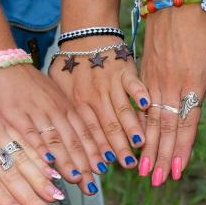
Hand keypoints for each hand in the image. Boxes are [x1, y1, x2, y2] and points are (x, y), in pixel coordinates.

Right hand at [0, 63, 99, 194]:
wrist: (6, 63)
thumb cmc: (32, 86)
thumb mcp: (56, 98)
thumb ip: (68, 119)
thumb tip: (82, 144)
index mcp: (67, 107)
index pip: (85, 133)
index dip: (95, 152)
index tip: (104, 170)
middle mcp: (57, 111)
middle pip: (74, 141)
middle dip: (85, 165)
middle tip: (93, 186)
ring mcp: (37, 113)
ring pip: (57, 140)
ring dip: (68, 161)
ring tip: (76, 180)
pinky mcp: (16, 116)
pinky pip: (31, 134)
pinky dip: (40, 149)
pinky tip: (48, 163)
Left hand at [50, 37, 147, 173]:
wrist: (84, 35)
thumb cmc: (70, 66)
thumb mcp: (58, 90)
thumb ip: (62, 114)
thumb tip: (58, 144)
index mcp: (77, 104)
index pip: (87, 133)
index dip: (94, 152)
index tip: (101, 169)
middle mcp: (94, 96)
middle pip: (106, 126)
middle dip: (117, 147)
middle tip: (128, 165)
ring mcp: (110, 84)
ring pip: (121, 109)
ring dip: (131, 127)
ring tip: (140, 145)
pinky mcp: (125, 71)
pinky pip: (133, 83)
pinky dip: (140, 92)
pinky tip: (147, 105)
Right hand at [139, 3, 205, 185]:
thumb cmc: (203, 23)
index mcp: (192, 83)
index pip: (187, 124)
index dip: (181, 149)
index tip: (177, 171)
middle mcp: (171, 86)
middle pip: (165, 129)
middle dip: (161, 157)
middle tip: (157, 181)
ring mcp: (153, 81)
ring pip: (149, 121)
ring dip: (147, 148)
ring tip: (142, 170)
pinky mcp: (142, 74)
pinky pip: (139, 106)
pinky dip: (137, 126)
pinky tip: (134, 142)